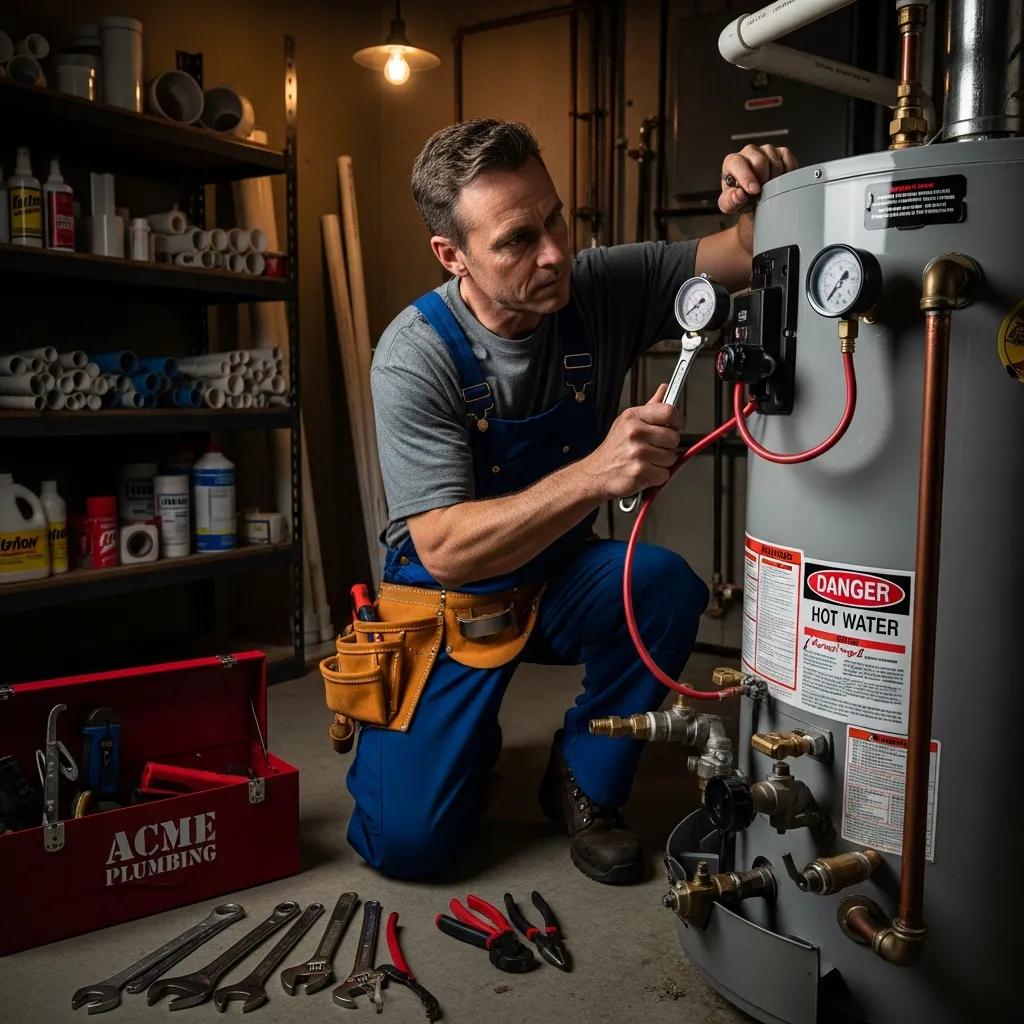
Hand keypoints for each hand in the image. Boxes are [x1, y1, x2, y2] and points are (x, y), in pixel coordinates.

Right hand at [584, 384, 681, 498]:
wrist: (597, 473)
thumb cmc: (614, 448)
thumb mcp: (628, 421)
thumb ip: (650, 407)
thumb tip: (664, 390)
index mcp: (633, 417)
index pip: (668, 411)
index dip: (677, 420)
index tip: (675, 425)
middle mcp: (635, 432)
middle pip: (673, 437)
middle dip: (667, 446)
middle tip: (652, 447)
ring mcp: (637, 453)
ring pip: (671, 457)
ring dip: (662, 462)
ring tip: (646, 460)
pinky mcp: (640, 472)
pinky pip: (664, 474)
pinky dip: (657, 476)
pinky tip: (644, 471)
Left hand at [719, 144, 798, 213]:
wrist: (755, 199)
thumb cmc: (741, 199)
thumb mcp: (730, 205)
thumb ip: (730, 201)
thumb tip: (739, 194)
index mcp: (732, 162)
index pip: (738, 163)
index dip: (746, 177)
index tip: (754, 190)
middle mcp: (749, 152)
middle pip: (759, 160)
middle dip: (762, 179)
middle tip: (762, 192)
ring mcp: (766, 150)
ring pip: (775, 162)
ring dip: (774, 179)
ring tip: (769, 189)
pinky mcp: (781, 152)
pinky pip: (788, 160)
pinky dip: (787, 174)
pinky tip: (780, 182)